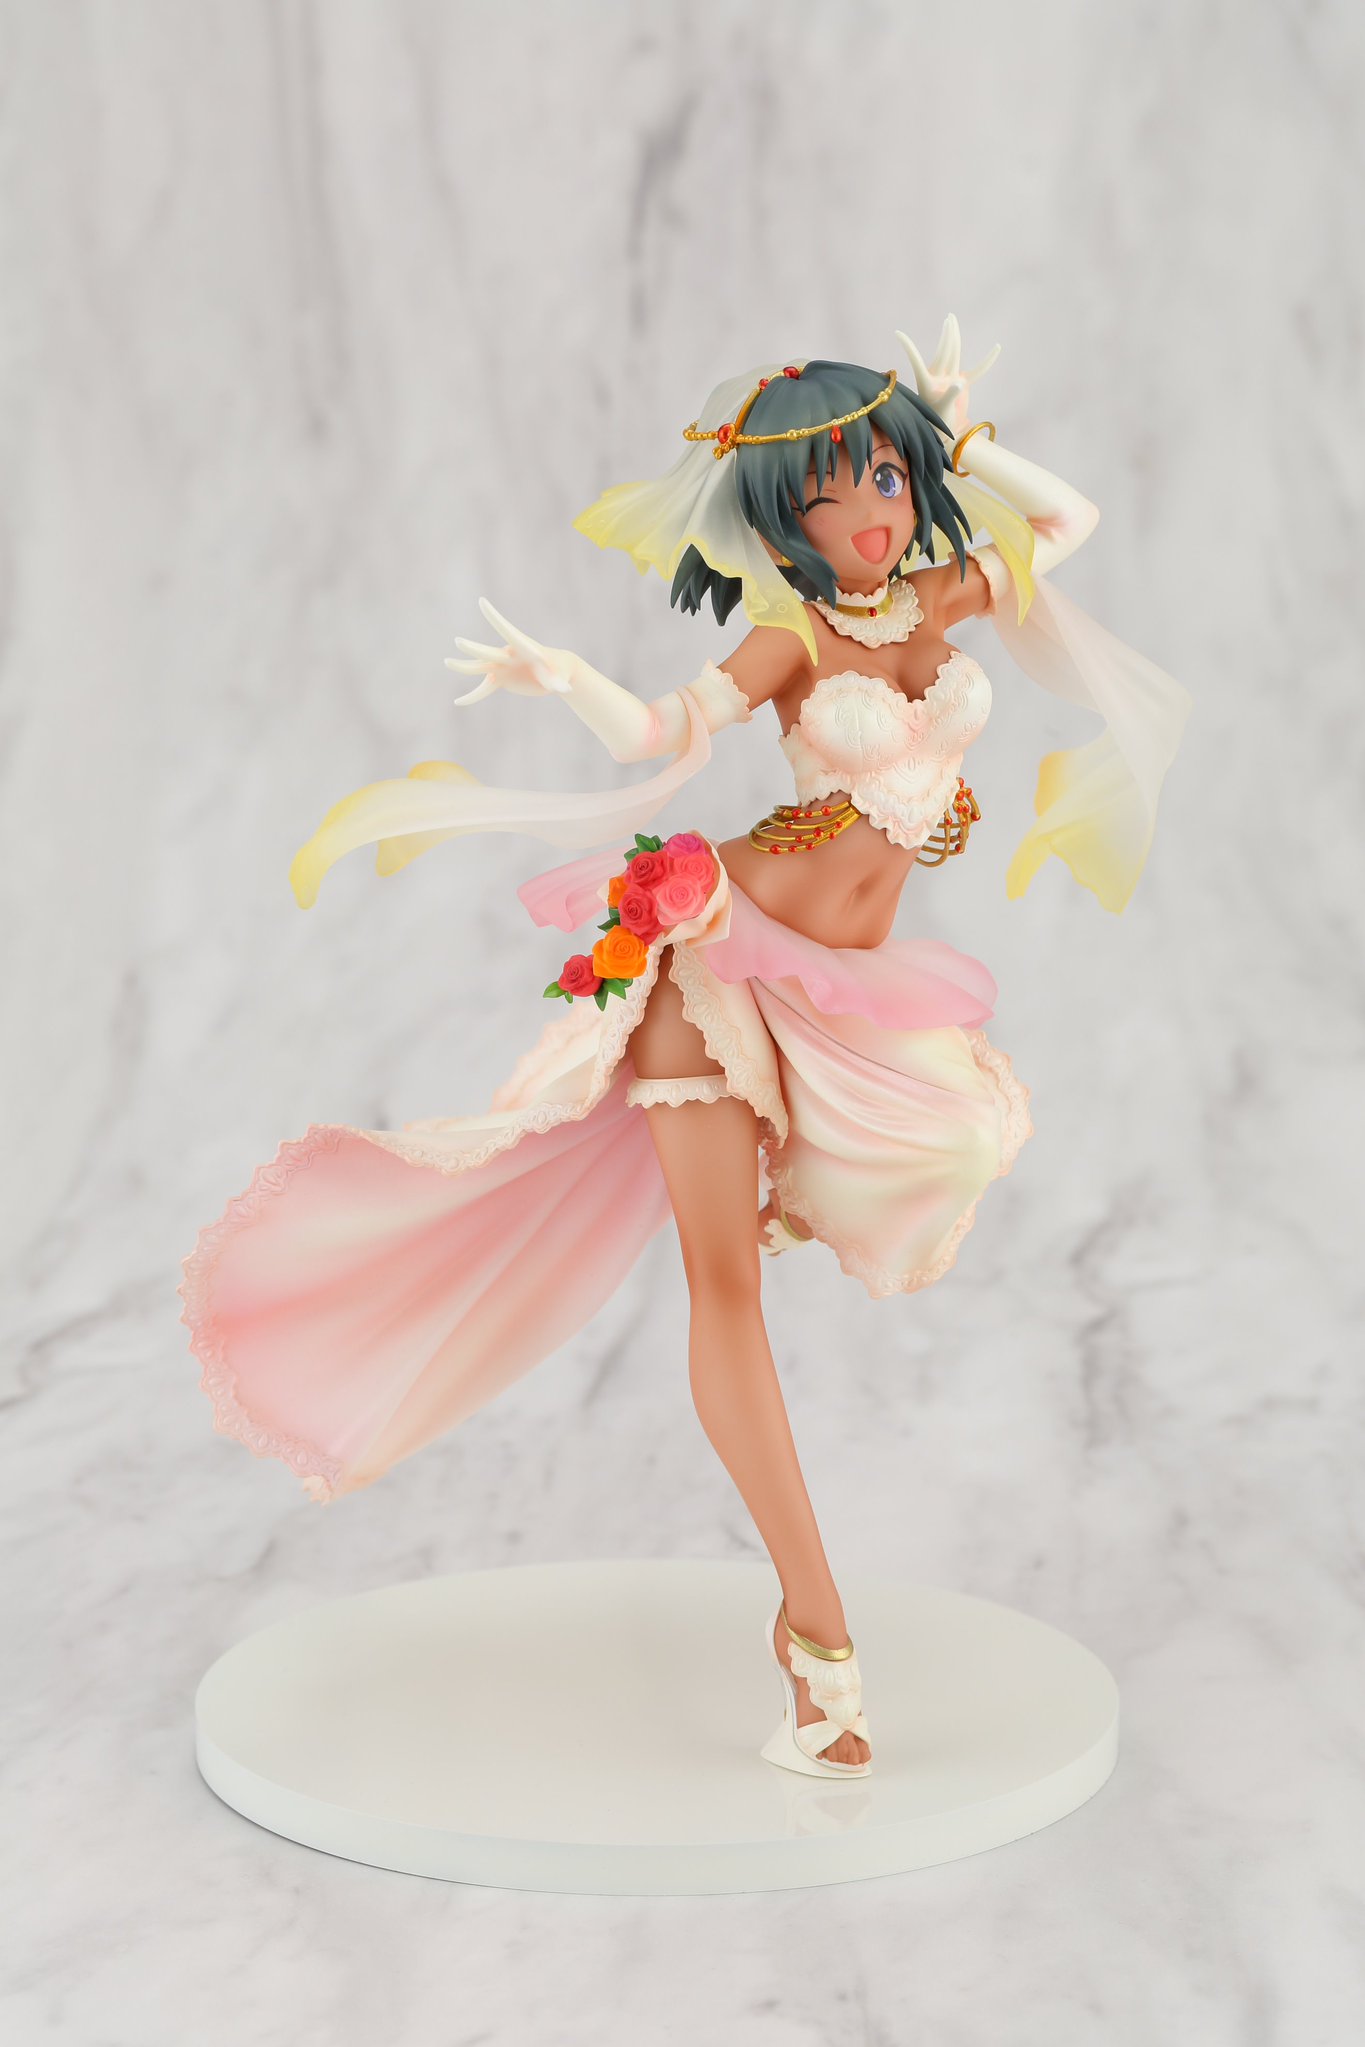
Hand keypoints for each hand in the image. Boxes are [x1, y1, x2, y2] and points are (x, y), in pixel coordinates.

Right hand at [445, 597, 574, 704]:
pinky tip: (459, 702)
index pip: (507, 630)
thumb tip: (564, 690)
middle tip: (459, 642)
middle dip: (475, 649)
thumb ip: (559, 682)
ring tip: (448, 662)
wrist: (555, 674)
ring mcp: (502, 667)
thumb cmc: (560, 671)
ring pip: (480, 667)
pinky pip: (483, 689)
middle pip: (488, 652)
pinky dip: (473, 696)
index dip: (495, 617)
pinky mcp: (501, 679)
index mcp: (523, 647)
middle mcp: (508, 655)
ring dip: (464, 666)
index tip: (482, 602)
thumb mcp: (560, 677)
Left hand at [895, 314, 1000, 442]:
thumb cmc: (937, 424)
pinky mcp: (962, 384)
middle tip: (949, 318)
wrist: (945, 433)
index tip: (897, 333)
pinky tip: (997, 349)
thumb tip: (960, 381)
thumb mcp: (942, 410)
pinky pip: (977, 371)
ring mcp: (951, 379)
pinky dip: (986, 363)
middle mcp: (938, 377)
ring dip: (954, 338)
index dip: (908, 347)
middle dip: (947, 335)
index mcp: (927, 382)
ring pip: (954, 354)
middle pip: (944, 351)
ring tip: (951, 321)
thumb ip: (950, 395)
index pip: (916, 360)